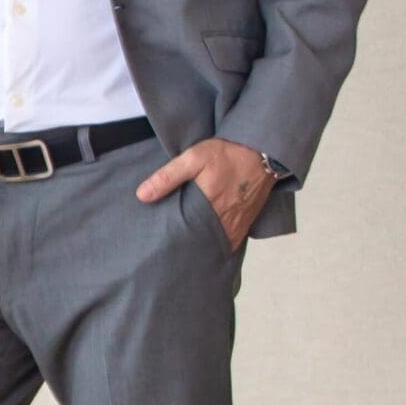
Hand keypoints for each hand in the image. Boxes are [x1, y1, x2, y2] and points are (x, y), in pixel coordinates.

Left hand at [136, 137, 275, 251]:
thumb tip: (142, 196)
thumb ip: (168, 177)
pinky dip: (214, 246)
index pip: (183, 234)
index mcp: (208, 206)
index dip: (170, 240)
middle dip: (182, 248)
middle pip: (197, 244)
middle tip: (165, 251)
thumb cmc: (227, 154)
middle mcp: (224, 222)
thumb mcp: (193, 158)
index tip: (156, 243)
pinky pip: (226, 244)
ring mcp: (236, 226)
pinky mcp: (244, 226)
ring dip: (198, 248)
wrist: (263, 152)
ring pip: (212, 246)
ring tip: (180, 251)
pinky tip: (201, 245)